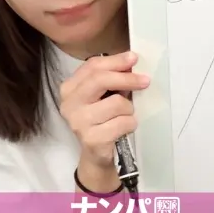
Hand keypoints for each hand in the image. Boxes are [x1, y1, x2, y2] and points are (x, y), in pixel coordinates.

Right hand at [59, 51, 148, 181]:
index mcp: (69, 88)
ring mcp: (78, 122)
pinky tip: (124, 128)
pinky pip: (123, 123)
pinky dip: (130, 124)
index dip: (115, 61)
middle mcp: (69, 104)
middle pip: (100, 80)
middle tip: (145, 80)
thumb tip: (131, 61)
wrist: (96, 154)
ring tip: (125, 115)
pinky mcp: (92, 139)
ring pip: (117, 103)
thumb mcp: (102, 95)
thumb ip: (111, 78)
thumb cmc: (102, 119)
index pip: (92, 66)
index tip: (134, 58)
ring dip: (129, 109)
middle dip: (126, 78)